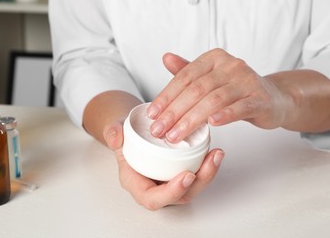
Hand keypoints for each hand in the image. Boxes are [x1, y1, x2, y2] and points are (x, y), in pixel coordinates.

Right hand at [103, 121, 224, 210]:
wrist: (132, 131)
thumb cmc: (124, 136)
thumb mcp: (114, 130)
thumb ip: (112, 133)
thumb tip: (117, 138)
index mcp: (137, 184)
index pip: (153, 198)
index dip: (171, 192)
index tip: (186, 176)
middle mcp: (156, 187)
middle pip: (181, 196)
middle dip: (199, 182)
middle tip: (211, 161)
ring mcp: (170, 181)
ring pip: (192, 187)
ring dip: (208, 173)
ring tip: (217, 154)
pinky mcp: (180, 172)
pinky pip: (196, 175)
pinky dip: (207, 165)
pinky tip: (215, 151)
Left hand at [148, 48, 291, 142]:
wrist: (273, 98)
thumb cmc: (236, 89)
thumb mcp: (210, 77)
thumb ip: (188, 70)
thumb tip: (165, 57)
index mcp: (214, 58)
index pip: (184, 77)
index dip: (166, 96)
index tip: (152, 114)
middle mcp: (230, 65)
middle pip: (196, 89)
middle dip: (174, 112)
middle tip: (159, 130)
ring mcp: (247, 80)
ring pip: (214, 100)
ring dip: (191, 119)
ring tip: (175, 135)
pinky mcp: (260, 98)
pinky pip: (240, 106)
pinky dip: (225, 115)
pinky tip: (212, 124)